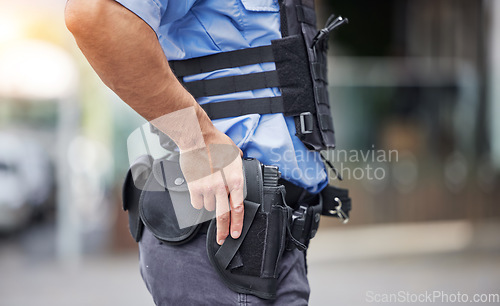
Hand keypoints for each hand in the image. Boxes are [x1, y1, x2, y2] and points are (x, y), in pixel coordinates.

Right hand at [179, 130, 243, 244]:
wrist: (198, 138)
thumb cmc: (216, 143)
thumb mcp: (235, 153)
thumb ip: (238, 165)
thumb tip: (239, 164)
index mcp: (235, 179)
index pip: (238, 208)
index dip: (237, 223)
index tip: (235, 233)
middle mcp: (222, 186)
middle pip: (223, 215)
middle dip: (223, 231)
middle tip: (222, 239)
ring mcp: (207, 188)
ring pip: (208, 207)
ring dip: (209, 203)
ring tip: (208, 188)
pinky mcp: (194, 187)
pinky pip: (196, 203)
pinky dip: (198, 200)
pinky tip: (199, 190)